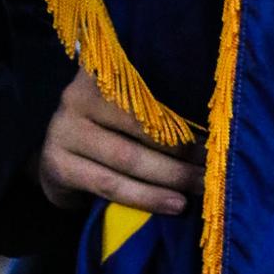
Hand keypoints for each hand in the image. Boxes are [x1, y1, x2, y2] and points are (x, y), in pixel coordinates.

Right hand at [38, 69, 204, 215]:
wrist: (57, 159)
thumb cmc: (107, 127)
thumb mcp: (125, 104)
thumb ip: (154, 100)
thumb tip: (213, 117)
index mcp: (102, 69)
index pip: (146, 83)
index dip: (182, 106)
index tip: (216, 125)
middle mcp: (78, 94)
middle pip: (140, 123)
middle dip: (183, 147)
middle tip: (215, 162)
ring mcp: (63, 129)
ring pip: (127, 158)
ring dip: (169, 176)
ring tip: (201, 186)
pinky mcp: (58, 166)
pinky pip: (109, 184)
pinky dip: (146, 197)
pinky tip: (174, 204)